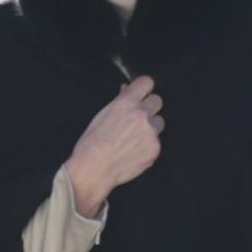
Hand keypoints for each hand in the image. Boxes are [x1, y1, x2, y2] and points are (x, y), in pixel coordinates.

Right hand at [64, 73, 163, 216]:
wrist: (94, 169)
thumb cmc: (92, 143)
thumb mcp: (102, 115)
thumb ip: (119, 101)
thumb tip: (127, 90)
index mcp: (127, 102)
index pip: (147, 82)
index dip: (143, 88)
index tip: (141, 93)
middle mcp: (142, 114)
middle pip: (157, 101)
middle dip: (148, 107)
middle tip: (137, 118)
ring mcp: (151, 132)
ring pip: (159, 122)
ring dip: (151, 127)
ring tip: (134, 138)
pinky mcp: (155, 149)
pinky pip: (156, 142)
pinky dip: (147, 146)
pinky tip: (133, 152)